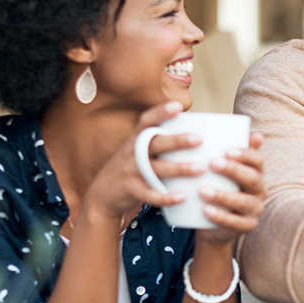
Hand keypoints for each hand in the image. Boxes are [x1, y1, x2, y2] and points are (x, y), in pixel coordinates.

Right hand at [79, 101, 202, 224]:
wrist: (102, 195)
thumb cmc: (130, 170)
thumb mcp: (137, 152)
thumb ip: (157, 142)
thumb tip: (193, 132)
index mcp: (135, 140)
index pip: (146, 121)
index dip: (161, 112)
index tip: (178, 106)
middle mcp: (132, 153)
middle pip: (155, 143)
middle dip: (177, 140)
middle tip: (199, 139)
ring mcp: (130, 171)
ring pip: (156, 169)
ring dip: (179, 168)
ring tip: (201, 168)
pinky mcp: (130, 190)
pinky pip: (149, 194)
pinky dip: (165, 196)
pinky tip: (182, 196)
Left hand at [193, 133, 265, 244]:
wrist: (211, 224)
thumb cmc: (215, 189)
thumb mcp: (218, 171)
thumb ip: (222, 152)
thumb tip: (227, 128)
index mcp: (255, 173)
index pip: (257, 160)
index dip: (246, 154)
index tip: (227, 150)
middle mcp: (259, 190)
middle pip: (253, 178)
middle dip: (234, 170)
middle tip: (213, 163)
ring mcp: (254, 210)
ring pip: (244, 202)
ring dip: (223, 195)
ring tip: (202, 190)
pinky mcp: (246, 226)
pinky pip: (236, 223)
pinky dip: (221, 216)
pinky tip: (206, 210)